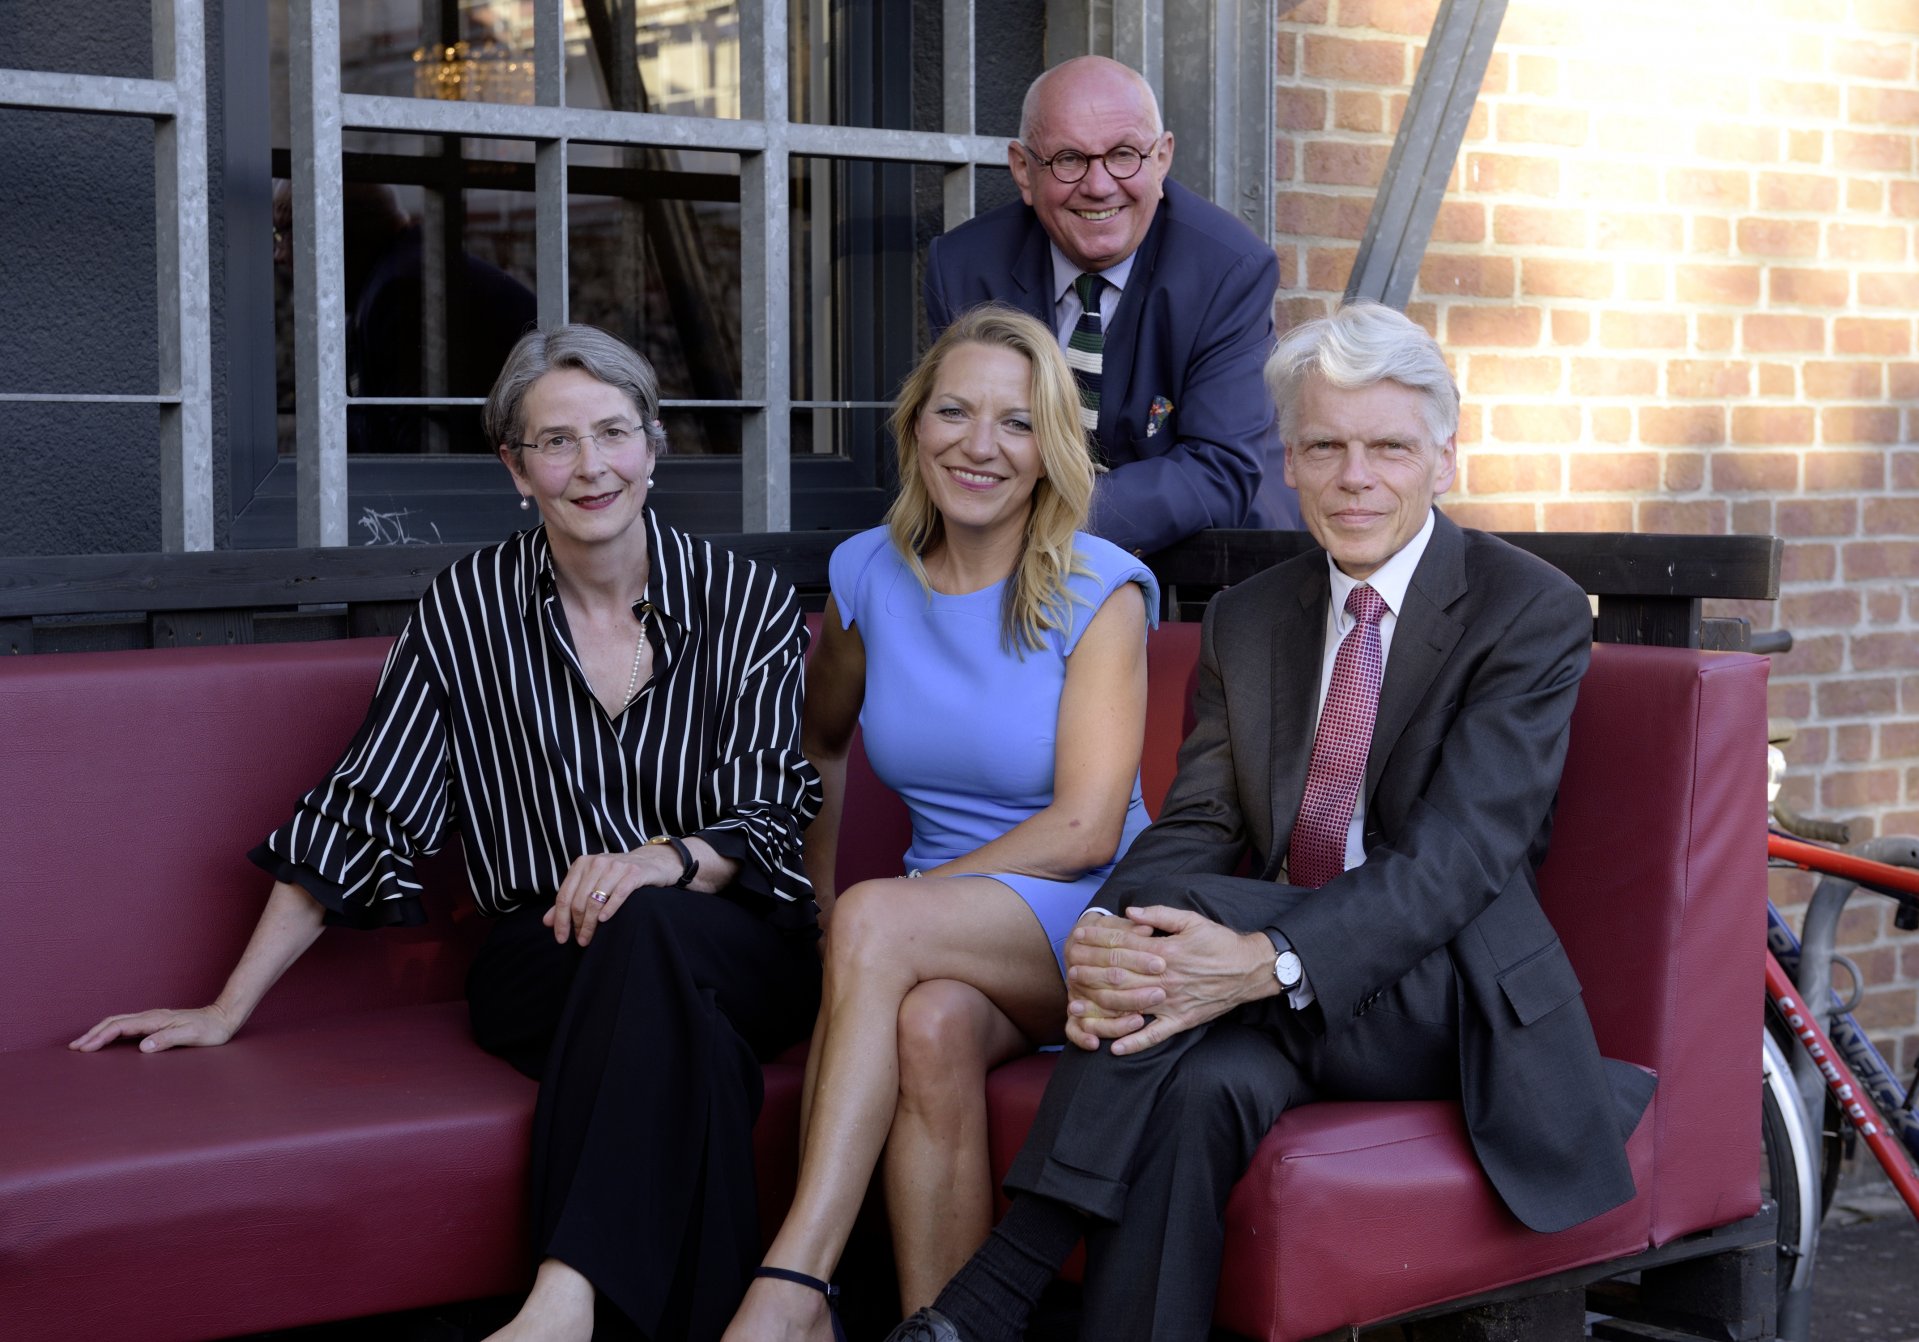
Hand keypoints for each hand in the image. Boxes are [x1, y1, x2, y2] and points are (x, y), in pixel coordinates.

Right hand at [69, 1003, 239, 1053]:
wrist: (223, 1018)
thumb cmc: (210, 1030)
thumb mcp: (192, 1036)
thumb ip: (168, 1040)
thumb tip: (143, 1046)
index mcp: (155, 1020)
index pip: (120, 1027)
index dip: (100, 1037)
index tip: (84, 1048)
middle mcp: (151, 1016)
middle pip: (113, 1022)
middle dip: (92, 1034)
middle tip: (74, 1048)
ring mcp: (152, 1018)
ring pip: (118, 1022)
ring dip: (99, 1032)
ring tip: (84, 1044)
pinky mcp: (155, 1022)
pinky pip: (127, 1025)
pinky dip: (111, 1031)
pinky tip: (107, 1039)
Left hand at [544, 846, 683, 946]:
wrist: (650, 863)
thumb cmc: (616, 877)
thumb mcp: (590, 885)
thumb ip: (569, 901)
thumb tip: (547, 922)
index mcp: (581, 864)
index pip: (564, 896)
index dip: (560, 920)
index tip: (561, 938)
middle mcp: (597, 863)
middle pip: (579, 901)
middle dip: (577, 925)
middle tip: (580, 941)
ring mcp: (616, 867)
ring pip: (595, 900)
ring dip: (590, 924)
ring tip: (589, 938)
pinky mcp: (633, 873)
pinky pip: (619, 894)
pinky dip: (610, 909)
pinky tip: (605, 921)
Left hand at [1073, 905, 1273, 1056]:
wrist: (1250, 969)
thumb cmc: (1219, 942)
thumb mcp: (1191, 920)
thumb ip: (1159, 914)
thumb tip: (1130, 911)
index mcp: (1165, 952)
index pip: (1124, 948)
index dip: (1098, 945)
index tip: (1079, 942)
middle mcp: (1165, 979)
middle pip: (1121, 979)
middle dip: (1093, 976)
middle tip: (1070, 975)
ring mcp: (1172, 1003)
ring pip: (1131, 1008)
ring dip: (1103, 1010)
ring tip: (1078, 1011)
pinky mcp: (1182, 1020)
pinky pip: (1156, 1035)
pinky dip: (1135, 1043)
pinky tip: (1115, 1049)